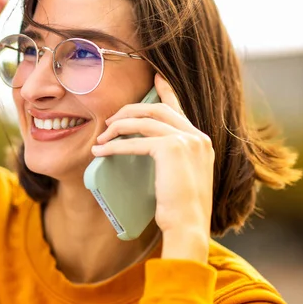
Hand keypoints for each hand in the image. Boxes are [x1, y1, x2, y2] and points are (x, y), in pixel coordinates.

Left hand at [93, 74, 213, 261]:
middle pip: (157, 109)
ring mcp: (186, 140)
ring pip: (144, 121)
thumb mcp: (182, 176)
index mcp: (201, 140)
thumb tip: (150, 148)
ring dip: (118, 127)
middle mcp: (196, 136)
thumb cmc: (182, 209)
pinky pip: (135, 141)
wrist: (189, 226)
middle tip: (110, 120)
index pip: (179, 108)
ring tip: (102, 137)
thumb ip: (174, 158)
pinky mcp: (171, 149)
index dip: (166, 90)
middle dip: (130, 110)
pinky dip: (115, 145)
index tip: (156, 76)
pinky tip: (101, 151)